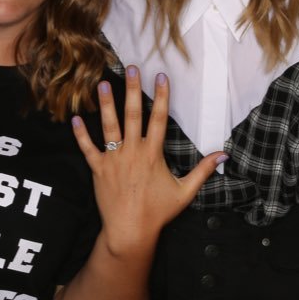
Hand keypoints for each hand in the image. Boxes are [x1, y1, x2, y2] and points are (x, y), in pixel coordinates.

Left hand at [72, 66, 224, 255]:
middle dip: (133, 89)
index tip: (161, 77)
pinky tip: (75, 118)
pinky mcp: (98, 169)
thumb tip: (223, 155)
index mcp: (153, 154)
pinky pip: (87, 148)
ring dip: (106, 104)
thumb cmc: (158, 212)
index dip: (161, 97)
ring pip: (109, 126)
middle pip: (133, 115)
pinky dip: (80, 134)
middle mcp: (132, 152)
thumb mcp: (185, 192)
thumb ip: (203, 171)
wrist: (130, 231)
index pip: (158, 119)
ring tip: (103, 83)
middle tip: (131, 68)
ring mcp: (113, 159)